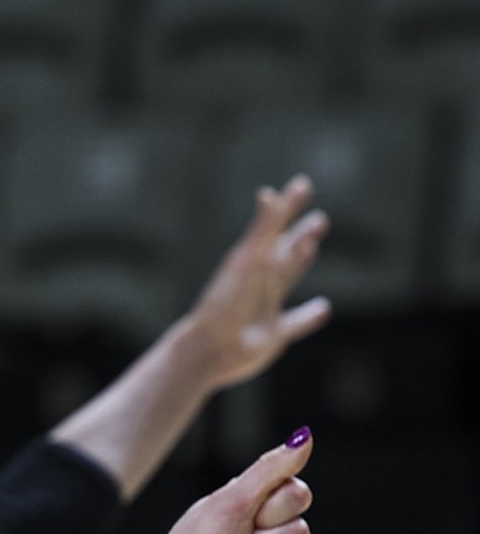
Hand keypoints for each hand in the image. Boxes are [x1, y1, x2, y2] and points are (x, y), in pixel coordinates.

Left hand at [185, 177, 331, 391]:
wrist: (209, 349)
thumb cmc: (227, 303)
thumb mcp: (249, 261)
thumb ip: (263, 229)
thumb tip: (269, 194)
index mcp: (254, 260)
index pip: (275, 226)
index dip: (289, 206)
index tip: (302, 184)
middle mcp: (260, 281)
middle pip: (285, 251)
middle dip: (301, 235)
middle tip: (320, 220)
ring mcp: (266, 307)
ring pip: (288, 279)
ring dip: (301, 263)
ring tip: (312, 247)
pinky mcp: (273, 334)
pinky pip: (296, 323)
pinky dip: (309, 316)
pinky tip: (323, 309)